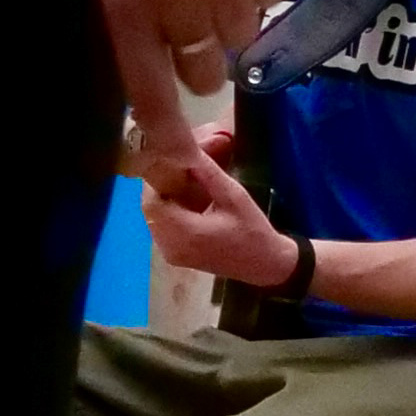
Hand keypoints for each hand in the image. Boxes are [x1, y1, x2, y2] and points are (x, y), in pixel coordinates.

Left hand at [136, 148, 295, 283]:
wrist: (265, 265)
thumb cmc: (252, 231)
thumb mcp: (233, 195)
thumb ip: (208, 173)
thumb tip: (188, 150)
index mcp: (184, 233)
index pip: (152, 200)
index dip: (157, 178)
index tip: (170, 161)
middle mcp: (170, 246)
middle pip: (150, 208)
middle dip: (161, 185)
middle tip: (177, 167)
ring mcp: (171, 254)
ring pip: (154, 218)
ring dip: (165, 197)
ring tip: (183, 180)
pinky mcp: (175, 256)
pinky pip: (162, 228)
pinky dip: (170, 211)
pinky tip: (186, 199)